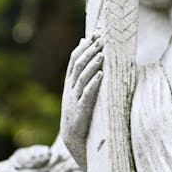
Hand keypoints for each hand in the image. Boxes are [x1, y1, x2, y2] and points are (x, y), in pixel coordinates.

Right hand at [60, 35, 102, 169]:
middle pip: (79, 65)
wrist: (72, 137)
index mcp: (70, 82)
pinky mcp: (82, 110)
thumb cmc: (77, 111)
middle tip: (101, 39)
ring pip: (82, 78)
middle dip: (90, 51)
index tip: (95, 34)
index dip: (84, 46)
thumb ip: (80, 70)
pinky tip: (102, 76)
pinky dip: (94, 84)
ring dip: (93, 65)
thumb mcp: (76, 90)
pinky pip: (87, 95)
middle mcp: (71, 88)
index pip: (75, 59)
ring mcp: (75, 99)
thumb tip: (82, 45)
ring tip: (102, 54)